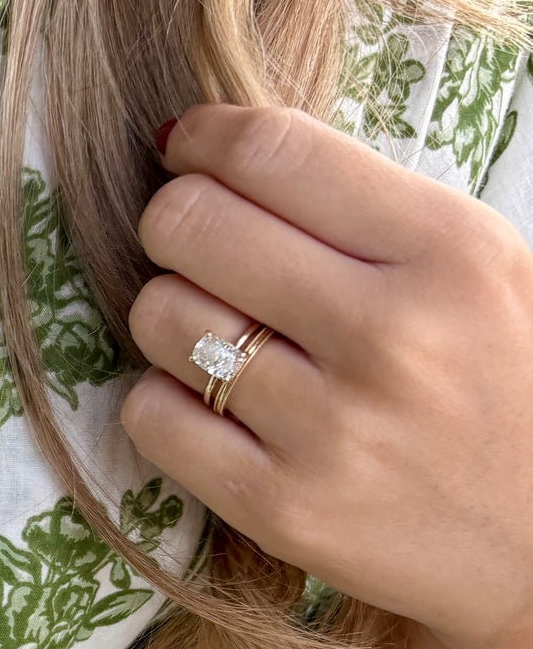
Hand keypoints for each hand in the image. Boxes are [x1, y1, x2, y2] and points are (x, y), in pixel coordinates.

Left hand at [123, 106, 532, 648]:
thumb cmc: (501, 383)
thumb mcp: (482, 267)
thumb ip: (363, 207)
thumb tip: (210, 145)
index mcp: (448, 251)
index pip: (269, 151)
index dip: (204, 139)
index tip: (190, 150)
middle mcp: (389, 335)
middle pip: (189, 223)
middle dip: (178, 223)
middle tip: (202, 249)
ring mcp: (331, 429)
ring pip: (159, 315)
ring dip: (174, 318)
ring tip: (226, 338)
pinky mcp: (281, 509)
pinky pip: (151, 414)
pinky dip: (165, 403)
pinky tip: (217, 408)